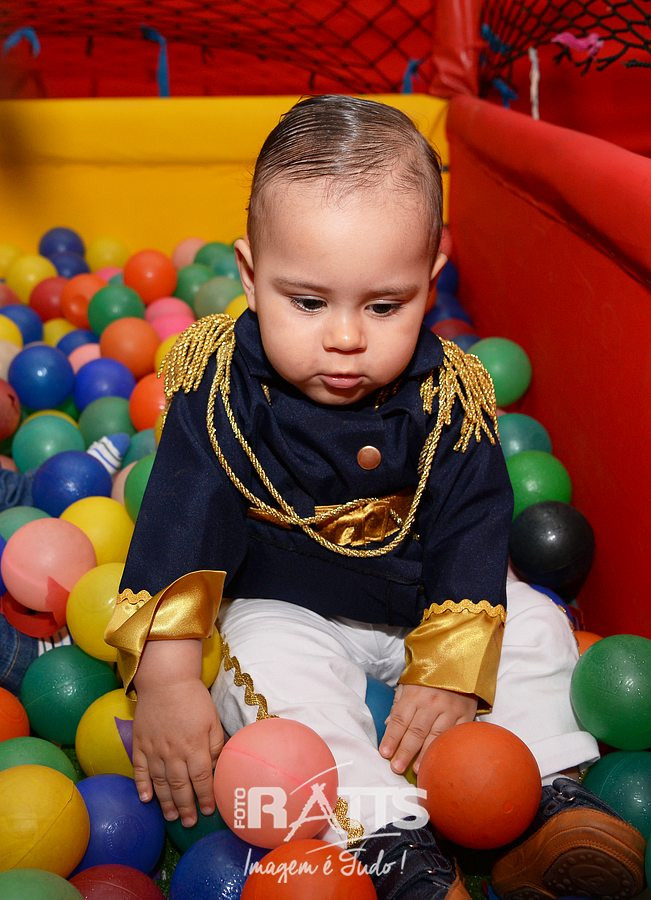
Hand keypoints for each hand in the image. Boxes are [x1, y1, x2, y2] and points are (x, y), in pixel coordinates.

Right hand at [133, 677, 223, 826]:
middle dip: (186, 807)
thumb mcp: (213, 720)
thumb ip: (216, 745)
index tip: (209, 811)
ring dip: (166, 803)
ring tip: (171, 817)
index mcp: (195, 746)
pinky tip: (146, 799)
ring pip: (160, 783)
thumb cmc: (194, 699)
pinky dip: (142, 786)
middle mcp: (174, 753)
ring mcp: (154, 750)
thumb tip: (217, 768)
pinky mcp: (140, 744)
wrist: (166, 680)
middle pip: (180, 787)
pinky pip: (140, 770)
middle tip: (189, 822)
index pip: (201, 779)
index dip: (205, 797)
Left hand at [379, 683, 477, 774]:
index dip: (391, 737)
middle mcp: (432, 702)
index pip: (400, 719)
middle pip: (416, 731)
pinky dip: (448, 747)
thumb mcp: (409, 682)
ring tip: (416, 768)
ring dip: (425, 754)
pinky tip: (442, 758)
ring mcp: (450, 709)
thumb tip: (388, 724)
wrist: (459, 659)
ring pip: (436, 735)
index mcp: (415, 693)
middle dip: (405, 750)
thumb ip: (399, 703)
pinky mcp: (466, 714)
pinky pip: (456, 734)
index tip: (384, 753)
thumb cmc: (431, 674)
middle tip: (396, 767)